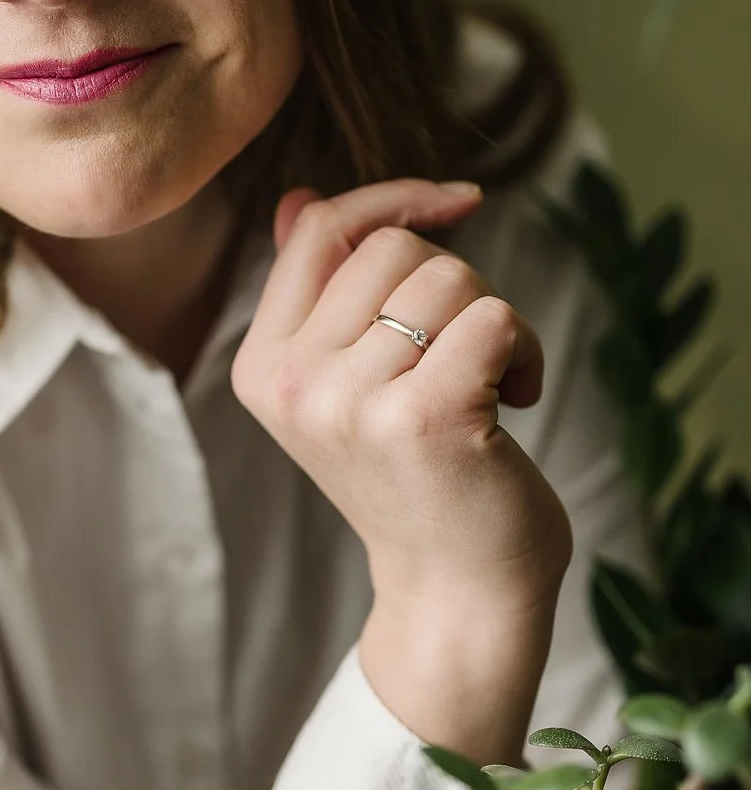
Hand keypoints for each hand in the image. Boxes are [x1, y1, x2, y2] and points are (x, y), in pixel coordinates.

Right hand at [231, 178, 572, 756]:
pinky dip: (527, 352)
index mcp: (262, 366)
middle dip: (454, 285)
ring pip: (451, 278)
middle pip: (395, 248)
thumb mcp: (347, 382)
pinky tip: (516, 401)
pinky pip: (496, 318)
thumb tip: (300, 197)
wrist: (455, 593)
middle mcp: (293, 383)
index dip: (395, 199)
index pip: (321, 228)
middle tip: (463, 358)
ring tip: (491, 387)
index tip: (460, 203)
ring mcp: (352, 402)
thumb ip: (321, 292)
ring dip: (496, 323)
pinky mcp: (424, 417)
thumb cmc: (416, 478)